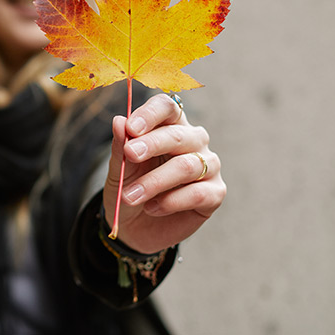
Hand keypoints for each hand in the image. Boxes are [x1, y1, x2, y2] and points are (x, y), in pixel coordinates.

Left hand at [103, 93, 225, 253]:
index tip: (131, 128)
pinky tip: (152, 208)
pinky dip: (171, 201)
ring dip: (154, 181)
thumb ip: (120, 147)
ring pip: (187, 166)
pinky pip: (197, 193)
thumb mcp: (119, 170)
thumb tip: (119, 120)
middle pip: (178, 135)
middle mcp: (193, 141)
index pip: (167, 107)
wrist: (134, 228)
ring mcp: (208, 166)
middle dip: (152, 144)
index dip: (151, 114)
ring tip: (131, 196)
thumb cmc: (129, 189)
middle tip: (130, 155)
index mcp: (169, 126)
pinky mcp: (215, 193)